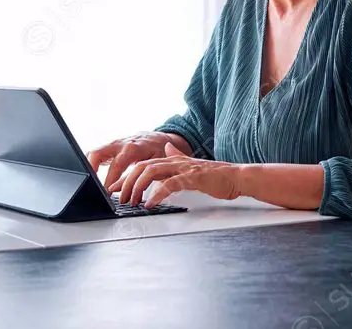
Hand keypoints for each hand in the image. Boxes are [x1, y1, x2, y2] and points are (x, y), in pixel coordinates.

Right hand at [87, 131, 182, 191]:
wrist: (160, 139)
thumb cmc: (159, 152)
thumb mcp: (153, 166)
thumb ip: (138, 177)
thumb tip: (123, 191)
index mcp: (133, 148)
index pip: (116, 165)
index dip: (109, 180)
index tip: (105, 193)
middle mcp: (120, 144)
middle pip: (97, 154)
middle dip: (90, 170)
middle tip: (90, 186)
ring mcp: (113, 144)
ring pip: (93, 153)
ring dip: (89, 167)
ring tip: (89, 184)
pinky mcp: (110, 148)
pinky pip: (97, 155)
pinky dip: (92, 165)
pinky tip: (92, 177)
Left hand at [111, 142, 241, 207]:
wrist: (236, 176)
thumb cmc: (216, 175)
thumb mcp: (191, 164)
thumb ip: (177, 157)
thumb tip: (167, 148)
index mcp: (173, 159)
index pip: (143, 164)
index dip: (127, 176)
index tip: (115, 188)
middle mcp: (175, 161)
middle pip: (142, 166)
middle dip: (127, 182)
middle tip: (119, 197)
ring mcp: (183, 168)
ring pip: (152, 171)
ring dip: (138, 187)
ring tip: (132, 201)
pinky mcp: (192, 177)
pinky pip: (170, 184)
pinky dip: (157, 194)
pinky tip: (151, 203)